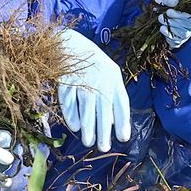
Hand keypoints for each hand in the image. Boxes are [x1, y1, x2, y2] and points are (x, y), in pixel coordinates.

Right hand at [57, 29, 130, 151]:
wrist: (71, 42)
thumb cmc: (93, 63)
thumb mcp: (109, 75)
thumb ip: (113, 96)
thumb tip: (112, 123)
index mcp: (114, 78)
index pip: (121, 102)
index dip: (122, 121)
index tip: (123, 138)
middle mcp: (100, 79)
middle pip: (104, 109)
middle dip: (104, 130)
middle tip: (104, 147)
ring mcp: (83, 79)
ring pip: (87, 108)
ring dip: (88, 127)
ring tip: (89, 142)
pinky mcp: (66, 79)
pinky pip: (69, 101)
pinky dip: (72, 115)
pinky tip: (75, 127)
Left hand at [155, 0, 190, 48]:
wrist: (163, 15)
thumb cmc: (170, 4)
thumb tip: (174, 1)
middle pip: (190, 24)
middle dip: (177, 18)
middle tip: (167, 12)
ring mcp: (187, 34)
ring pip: (182, 34)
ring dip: (171, 26)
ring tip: (161, 19)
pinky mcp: (180, 41)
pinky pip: (176, 42)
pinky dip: (168, 36)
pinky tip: (163, 29)